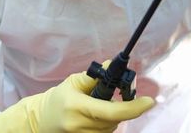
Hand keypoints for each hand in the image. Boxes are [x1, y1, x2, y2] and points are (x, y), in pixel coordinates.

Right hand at [0, 67, 154, 132]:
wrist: (41, 122)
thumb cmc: (58, 100)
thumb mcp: (73, 83)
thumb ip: (95, 77)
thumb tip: (113, 65)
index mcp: (76, 106)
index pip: (111, 110)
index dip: (133, 108)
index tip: (149, 101)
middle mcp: (79, 124)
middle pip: (115, 119)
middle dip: (121, 107)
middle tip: (115, 97)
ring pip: (112, 127)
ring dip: (113, 116)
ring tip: (98, 107)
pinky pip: (106, 132)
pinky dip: (106, 124)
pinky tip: (95, 118)